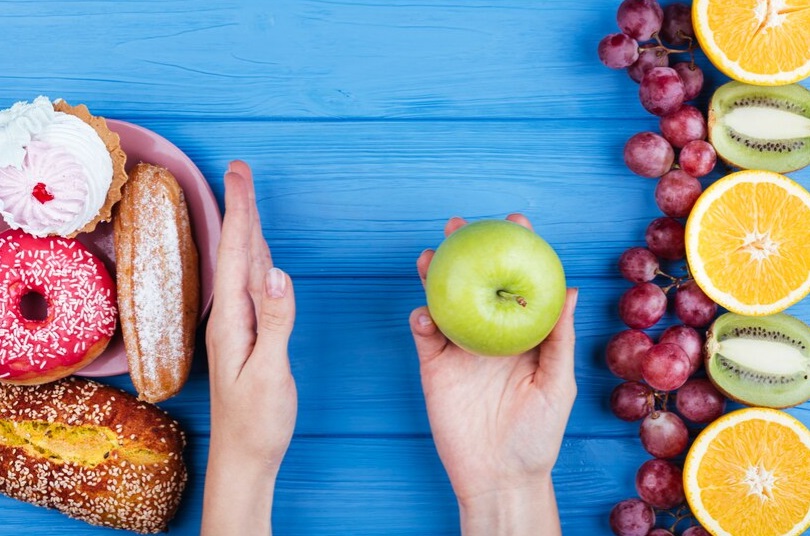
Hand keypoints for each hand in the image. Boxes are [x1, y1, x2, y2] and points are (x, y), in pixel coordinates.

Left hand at [201, 161, 296, 535]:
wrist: (244, 457)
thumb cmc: (258, 421)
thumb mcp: (270, 372)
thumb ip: (275, 321)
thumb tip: (277, 272)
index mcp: (233, 320)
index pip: (239, 255)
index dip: (241, 211)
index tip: (239, 174)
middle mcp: (230, 317)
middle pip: (237, 252)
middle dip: (240, 209)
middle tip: (240, 171)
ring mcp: (237, 326)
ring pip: (243, 266)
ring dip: (246, 229)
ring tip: (247, 200)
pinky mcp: (247, 336)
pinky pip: (251, 286)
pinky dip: (255, 258)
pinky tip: (258, 255)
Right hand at [409, 214, 577, 535]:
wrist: (501, 475)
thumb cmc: (538, 434)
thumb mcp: (558, 384)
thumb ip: (559, 338)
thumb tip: (569, 290)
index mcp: (521, 334)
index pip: (519, 283)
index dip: (517, 251)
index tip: (516, 222)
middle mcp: (489, 334)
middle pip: (475, 282)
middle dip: (466, 251)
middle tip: (459, 225)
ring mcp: (460, 349)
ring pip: (444, 301)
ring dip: (433, 276)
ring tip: (429, 256)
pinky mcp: (434, 367)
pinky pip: (425, 335)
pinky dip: (421, 318)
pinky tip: (425, 312)